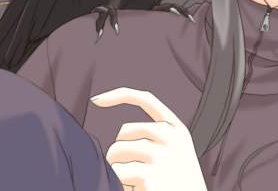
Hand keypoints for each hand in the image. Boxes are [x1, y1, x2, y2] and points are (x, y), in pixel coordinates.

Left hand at [90, 87, 207, 190]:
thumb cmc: (180, 183)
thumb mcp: (176, 152)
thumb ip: (156, 136)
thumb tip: (122, 132)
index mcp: (176, 128)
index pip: (146, 99)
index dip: (119, 95)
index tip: (97, 100)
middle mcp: (169, 137)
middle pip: (123, 132)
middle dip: (120, 150)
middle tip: (132, 170)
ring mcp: (159, 155)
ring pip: (115, 152)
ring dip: (117, 168)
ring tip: (135, 181)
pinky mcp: (147, 175)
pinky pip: (116, 172)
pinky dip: (119, 183)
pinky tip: (136, 189)